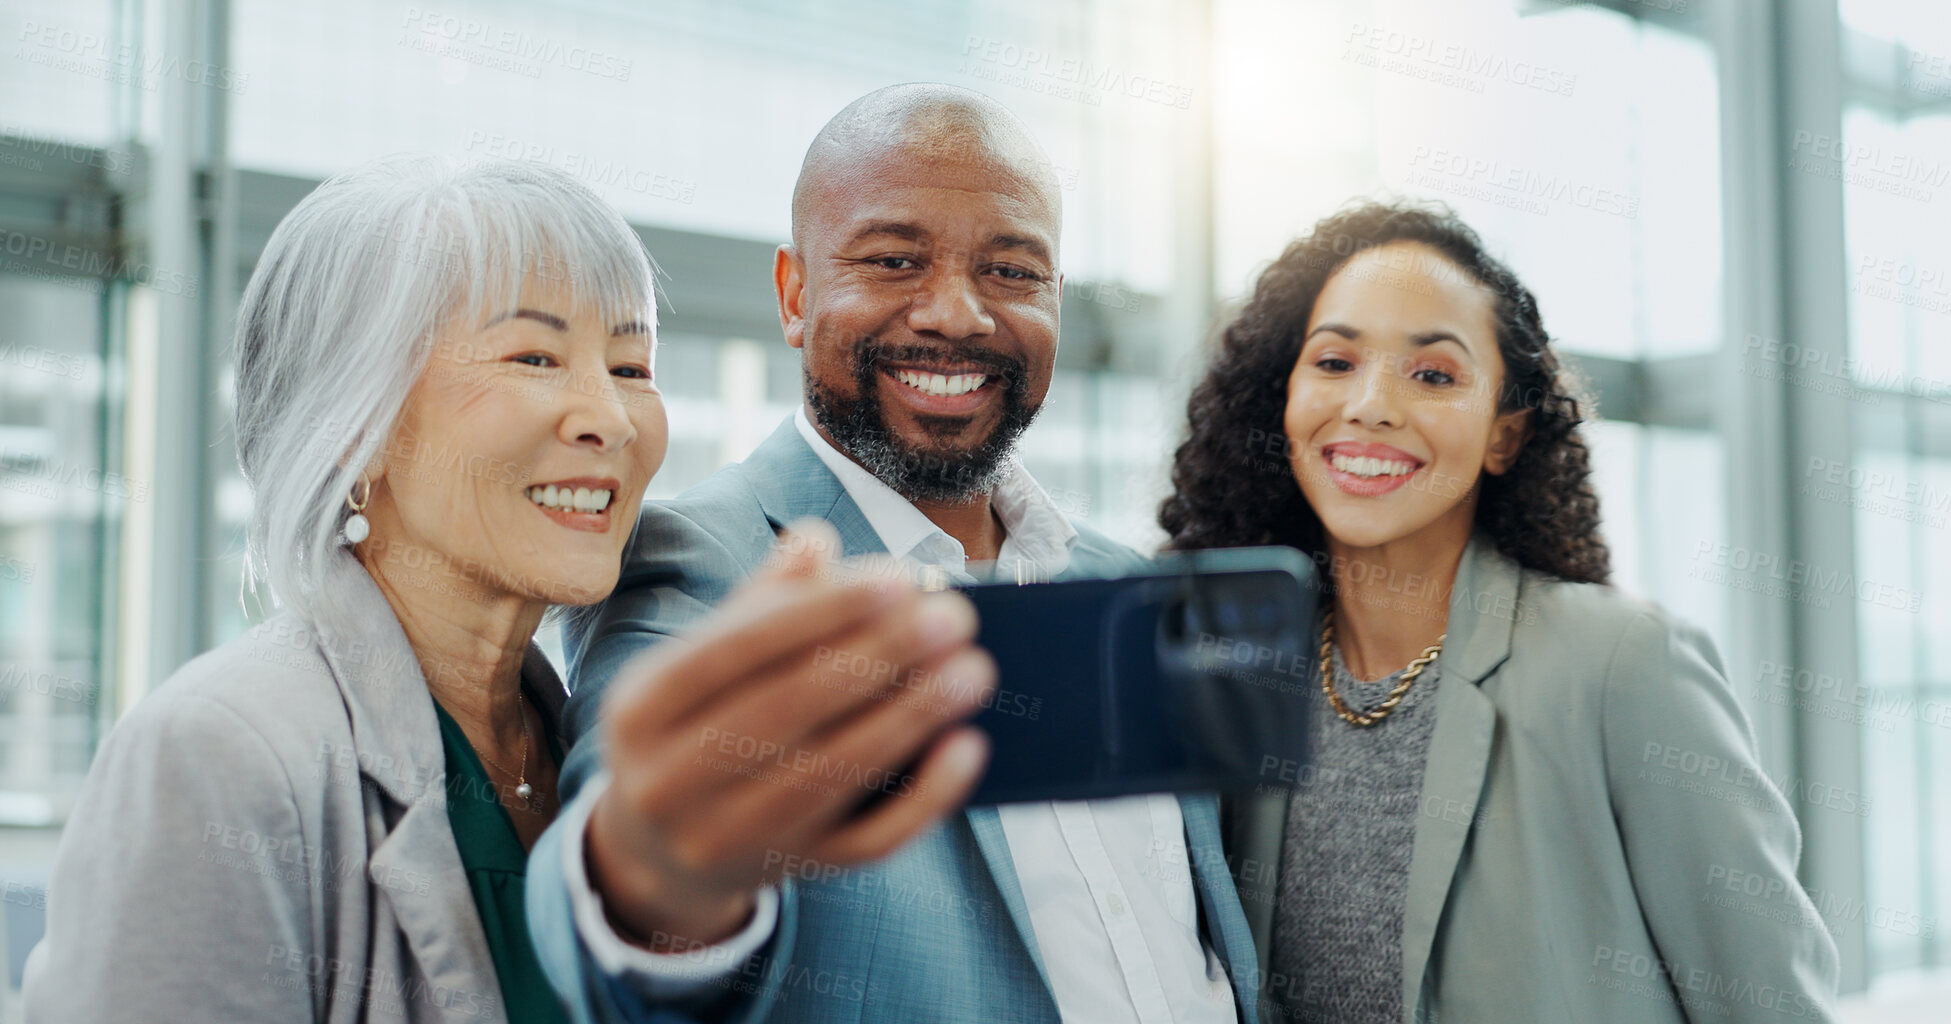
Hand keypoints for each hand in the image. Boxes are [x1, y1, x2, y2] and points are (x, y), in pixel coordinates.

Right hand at [586, 520, 993, 949]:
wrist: (656, 852)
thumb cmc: (693, 725)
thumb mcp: (698, 663)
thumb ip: (759, 602)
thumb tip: (816, 539)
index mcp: (641, 707)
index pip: (734, 650)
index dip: (817, 612)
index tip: (894, 577)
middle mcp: (669, 781)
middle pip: (786, 713)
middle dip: (878, 659)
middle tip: (953, 618)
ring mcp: (726, 838)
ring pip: (829, 776)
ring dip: (911, 718)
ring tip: (972, 669)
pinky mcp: (786, 873)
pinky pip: (866, 842)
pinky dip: (924, 797)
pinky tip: (967, 746)